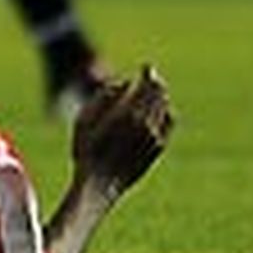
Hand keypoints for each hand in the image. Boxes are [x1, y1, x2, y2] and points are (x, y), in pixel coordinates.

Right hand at [71, 63, 173, 191]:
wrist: (100, 185)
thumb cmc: (87, 150)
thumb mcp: (84, 119)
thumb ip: (103, 96)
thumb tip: (124, 82)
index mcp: (126, 114)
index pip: (145, 87)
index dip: (148, 75)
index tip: (146, 68)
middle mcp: (144, 125)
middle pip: (157, 97)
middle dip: (156, 83)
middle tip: (152, 74)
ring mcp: (153, 138)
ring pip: (164, 110)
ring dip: (162, 97)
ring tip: (158, 89)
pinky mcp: (157, 150)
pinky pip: (168, 127)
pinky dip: (168, 115)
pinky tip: (166, 110)